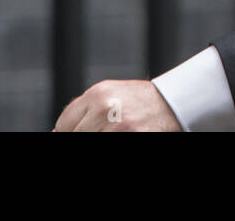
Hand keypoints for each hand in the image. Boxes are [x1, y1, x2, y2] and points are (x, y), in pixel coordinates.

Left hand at [53, 79, 182, 131]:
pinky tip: (125, 133)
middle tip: (103, 130)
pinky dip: (111, 137)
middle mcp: (105, 108)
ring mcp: (119, 126)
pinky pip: (109, 141)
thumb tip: (58, 131)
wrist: (176, 102)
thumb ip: (85, 110)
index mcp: (97, 94)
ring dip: (99, 137)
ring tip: (118, 131)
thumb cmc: (141, 102)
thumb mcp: (111, 95)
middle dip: (85, 135)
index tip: (73, 134)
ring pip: (88, 138)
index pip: (63, 126)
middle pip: (75, 136)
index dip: (66, 134)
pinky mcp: (134, 137)